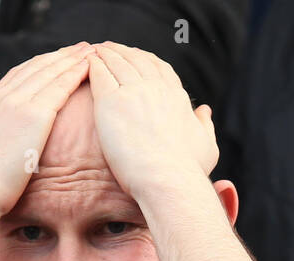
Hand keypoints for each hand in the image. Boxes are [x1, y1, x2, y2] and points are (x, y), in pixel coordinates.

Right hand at [0, 43, 93, 218]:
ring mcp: (16, 104)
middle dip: (58, 55)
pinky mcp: (33, 116)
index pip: (17, 75)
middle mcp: (1, 98)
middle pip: (35, 67)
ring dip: (71, 58)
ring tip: (89, 51)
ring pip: (49, 72)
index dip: (39, 65)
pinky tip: (88, 67)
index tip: (55, 59)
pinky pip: (60, 87)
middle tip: (78, 48)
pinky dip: (75, 73)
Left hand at [87, 42, 218, 199]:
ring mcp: (133, 91)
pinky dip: (93, 65)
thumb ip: (205, 124)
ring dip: (105, 54)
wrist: (168, 179)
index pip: (160, 68)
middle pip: (137, 60)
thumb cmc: (188, 171)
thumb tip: (205, 110)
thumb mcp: (207, 145)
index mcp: (176, 96)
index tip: (136, 57)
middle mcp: (156, 88)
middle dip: (123, 51)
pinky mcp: (111, 102)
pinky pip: (99, 74)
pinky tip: (86, 63)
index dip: (146, 60)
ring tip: (95, 51)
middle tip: (110, 48)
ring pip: (116, 62)